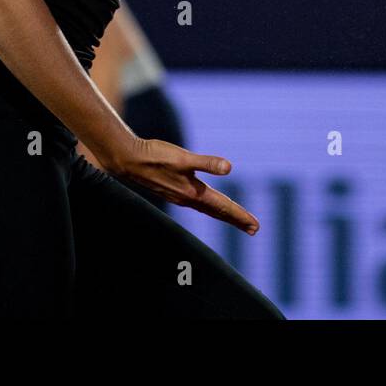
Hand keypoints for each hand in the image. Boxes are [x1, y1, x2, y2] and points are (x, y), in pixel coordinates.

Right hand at [112, 136, 260, 234]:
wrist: (129, 160)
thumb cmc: (157, 157)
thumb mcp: (184, 158)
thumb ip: (207, 163)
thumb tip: (229, 167)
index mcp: (195, 193)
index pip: (224, 207)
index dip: (241, 216)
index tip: (256, 226)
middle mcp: (189, 199)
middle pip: (218, 212)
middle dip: (237, 219)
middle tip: (254, 229)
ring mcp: (181, 196)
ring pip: (209, 209)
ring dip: (224, 214)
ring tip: (238, 219)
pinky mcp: (174, 191)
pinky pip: (198, 204)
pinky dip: (210, 207)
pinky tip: (209, 204)